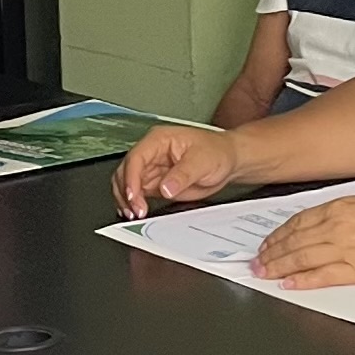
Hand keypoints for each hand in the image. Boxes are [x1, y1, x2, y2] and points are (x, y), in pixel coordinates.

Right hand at [113, 123, 241, 216]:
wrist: (228, 160)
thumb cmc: (217, 151)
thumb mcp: (203, 161)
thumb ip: (183, 174)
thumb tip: (165, 188)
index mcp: (159, 140)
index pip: (136, 158)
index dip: (131, 178)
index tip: (133, 196)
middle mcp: (151, 153)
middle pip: (126, 171)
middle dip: (126, 192)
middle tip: (136, 210)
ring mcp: (152, 169)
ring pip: (127, 183)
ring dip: (126, 199)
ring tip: (134, 214)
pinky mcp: (155, 183)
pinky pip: (137, 193)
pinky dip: (133, 203)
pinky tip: (136, 212)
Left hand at [251, 193, 354, 287]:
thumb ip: (342, 213)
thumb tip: (321, 224)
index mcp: (342, 207)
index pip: (298, 221)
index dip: (278, 235)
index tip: (268, 243)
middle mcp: (339, 225)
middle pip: (294, 241)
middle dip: (271, 253)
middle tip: (256, 262)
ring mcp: (347, 248)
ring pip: (301, 258)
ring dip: (278, 267)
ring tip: (264, 274)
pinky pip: (322, 276)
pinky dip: (302, 281)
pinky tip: (289, 285)